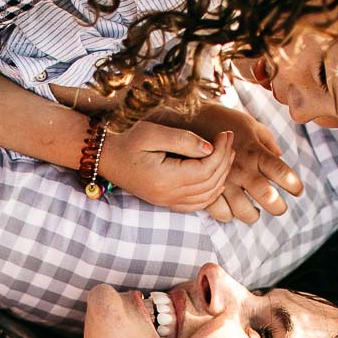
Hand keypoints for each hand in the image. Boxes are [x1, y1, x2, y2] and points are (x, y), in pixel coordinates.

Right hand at [100, 118, 234, 211]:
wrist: (108, 159)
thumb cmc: (129, 142)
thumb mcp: (152, 133)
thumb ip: (182, 140)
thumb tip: (209, 148)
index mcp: (165, 179)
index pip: (205, 169)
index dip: (220, 152)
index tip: (225, 134)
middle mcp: (168, 195)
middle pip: (210, 183)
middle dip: (225, 160)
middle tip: (229, 140)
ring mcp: (168, 202)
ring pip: (207, 195)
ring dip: (222, 175)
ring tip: (226, 153)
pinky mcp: (167, 202)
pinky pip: (197, 204)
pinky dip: (212, 192)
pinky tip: (217, 177)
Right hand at [158, 103, 302, 224]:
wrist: (188, 117)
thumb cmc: (224, 121)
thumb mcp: (251, 125)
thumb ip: (267, 143)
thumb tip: (279, 157)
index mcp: (254, 151)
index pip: (280, 171)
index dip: (293, 184)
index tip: (298, 191)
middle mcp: (241, 168)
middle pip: (266, 197)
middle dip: (277, 207)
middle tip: (278, 208)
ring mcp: (223, 180)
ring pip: (243, 211)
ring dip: (252, 215)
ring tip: (253, 212)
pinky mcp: (205, 187)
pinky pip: (219, 212)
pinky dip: (228, 215)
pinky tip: (230, 210)